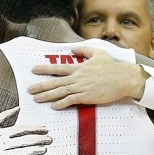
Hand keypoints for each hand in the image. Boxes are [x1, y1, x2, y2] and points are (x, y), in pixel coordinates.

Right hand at [0, 107, 51, 154]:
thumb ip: (5, 116)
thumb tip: (18, 108)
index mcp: (0, 133)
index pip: (20, 129)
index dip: (34, 129)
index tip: (45, 129)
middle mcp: (1, 144)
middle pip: (23, 141)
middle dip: (38, 140)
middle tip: (50, 139)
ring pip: (20, 153)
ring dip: (34, 152)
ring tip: (45, 149)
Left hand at [28, 46, 148, 108]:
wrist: (124, 78)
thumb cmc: (112, 67)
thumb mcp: (98, 53)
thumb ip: (84, 50)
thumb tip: (73, 48)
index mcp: (80, 67)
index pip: (58, 68)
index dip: (45, 69)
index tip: (34, 69)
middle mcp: (78, 77)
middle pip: (55, 81)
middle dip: (41, 85)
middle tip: (29, 89)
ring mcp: (82, 87)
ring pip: (60, 92)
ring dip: (47, 95)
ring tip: (36, 98)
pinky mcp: (87, 96)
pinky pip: (71, 101)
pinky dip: (61, 104)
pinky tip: (54, 106)